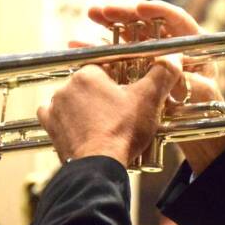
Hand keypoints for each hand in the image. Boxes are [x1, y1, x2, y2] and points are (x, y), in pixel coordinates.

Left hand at [36, 57, 181, 166]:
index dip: (119, 78)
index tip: (127, 91)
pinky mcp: (50, 127)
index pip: (104, 66)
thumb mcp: (149, 100)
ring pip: (72, 98)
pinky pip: (54, 115)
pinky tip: (80, 126)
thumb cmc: (122, 132)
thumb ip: (162, 74)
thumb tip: (174, 58)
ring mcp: (55, 107)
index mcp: (88, 74)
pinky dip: (66, 119)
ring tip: (102, 121)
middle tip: (118, 109)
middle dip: (101, 93)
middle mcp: (66, 87)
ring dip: (83, 106)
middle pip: (88, 83)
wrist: (99, 166)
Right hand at [87, 0, 224, 173]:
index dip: (159, 12)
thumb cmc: (206, 110)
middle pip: (147, 23)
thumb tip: (169, 68)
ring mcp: (153, 57)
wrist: (199, 135)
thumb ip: (187, 80)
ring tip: (91, 15)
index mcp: (193, 44)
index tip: (140, 8)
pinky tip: (80, 45)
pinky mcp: (137, 71)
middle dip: (125, 14)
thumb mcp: (199, 94)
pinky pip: (118, 56)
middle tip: (103, 10)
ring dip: (109, 24)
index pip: (176, 20)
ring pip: (130, 35)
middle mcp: (171, 45)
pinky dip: (100, 51)